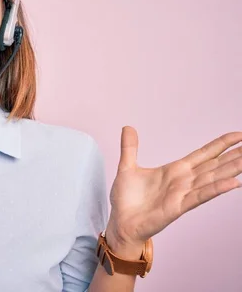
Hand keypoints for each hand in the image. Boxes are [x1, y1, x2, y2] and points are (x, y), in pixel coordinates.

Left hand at [106, 126, 241, 247]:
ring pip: (212, 179)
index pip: (204, 154)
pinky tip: (233, 183)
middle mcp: (183, 181)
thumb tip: (128, 127)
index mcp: (175, 170)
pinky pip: (199, 196)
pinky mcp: (177, 207)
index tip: (238, 135)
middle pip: (214, 165)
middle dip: (234, 156)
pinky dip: (216, 189)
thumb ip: (130, 147)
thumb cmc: (126, 200)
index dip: (220, 144)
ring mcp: (182, 194)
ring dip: (231, 169)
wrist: (120, 223)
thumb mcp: (127, 167)